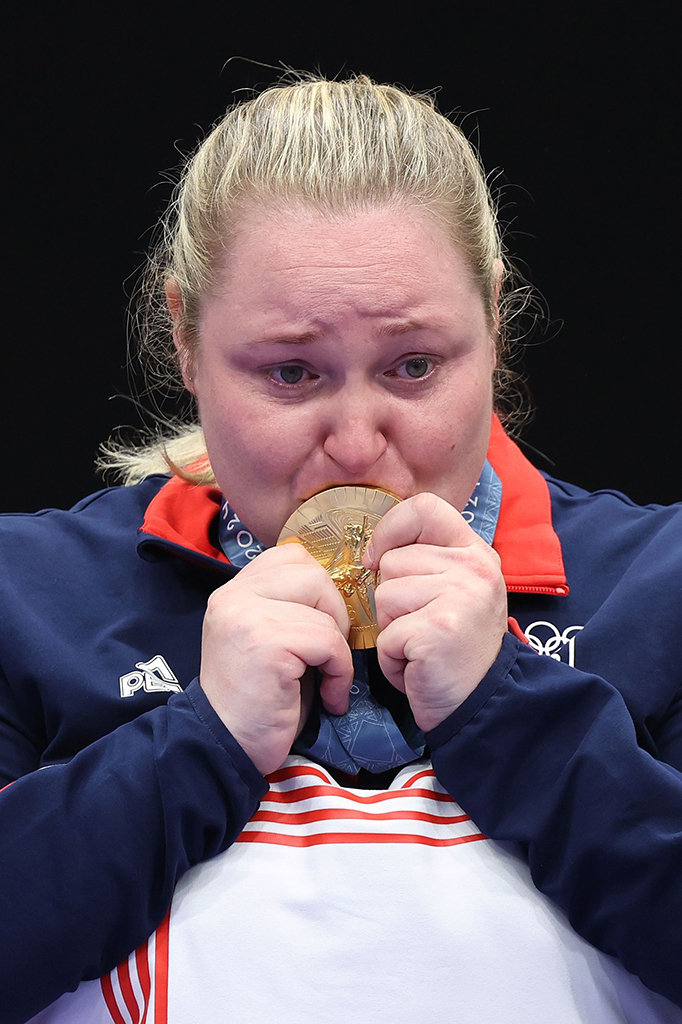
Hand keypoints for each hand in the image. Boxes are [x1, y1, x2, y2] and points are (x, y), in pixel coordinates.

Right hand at [199, 544, 352, 775]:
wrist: (226, 746)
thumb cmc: (257, 698)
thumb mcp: (269, 638)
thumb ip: (289, 607)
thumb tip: (342, 591)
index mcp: (234, 591)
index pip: (292, 555)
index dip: (320, 587)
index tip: (322, 623)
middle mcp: (234, 596)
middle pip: (313, 574)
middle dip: (334, 614)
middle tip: (328, 652)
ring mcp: (247, 616)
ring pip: (324, 611)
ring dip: (338, 650)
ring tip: (327, 680)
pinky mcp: (266, 644)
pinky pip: (328, 643)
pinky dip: (339, 672)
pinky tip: (329, 697)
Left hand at [363, 492, 507, 731]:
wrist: (481, 703)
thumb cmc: (456, 648)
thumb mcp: (454, 591)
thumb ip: (427, 561)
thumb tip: (372, 551)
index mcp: (475, 552)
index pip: (425, 508)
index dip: (392, 529)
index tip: (379, 558)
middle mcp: (474, 569)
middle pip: (392, 561)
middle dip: (391, 600)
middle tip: (421, 625)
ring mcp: (458, 597)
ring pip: (383, 596)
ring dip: (391, 630)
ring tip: (420, 646)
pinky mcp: (437, 629)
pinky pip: (385, 634)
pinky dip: (392, 658)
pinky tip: (419, 665)